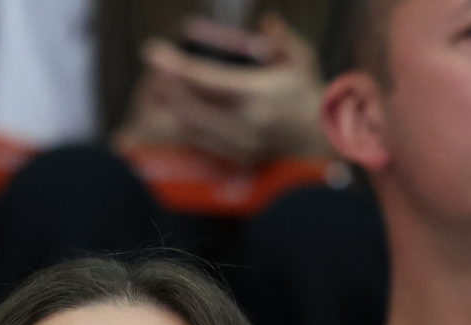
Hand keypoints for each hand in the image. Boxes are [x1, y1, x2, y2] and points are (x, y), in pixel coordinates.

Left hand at [127, 16, 328, 164]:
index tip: (153, 51)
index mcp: (258, 96)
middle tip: (154, 62)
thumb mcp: (302, 63)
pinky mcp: (232, 157)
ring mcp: (236, 144)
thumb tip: (267, 21)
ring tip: (159, 80)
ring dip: (169, 102)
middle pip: (189, 106)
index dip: (176, 66)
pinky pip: (197, 139)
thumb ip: (283, 41)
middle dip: (166, 83)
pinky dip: (181, 120)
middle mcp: (244, 124)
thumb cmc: (307, 97)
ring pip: (188, 125)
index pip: (207, 81)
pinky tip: (173, 102)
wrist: (317, 144)